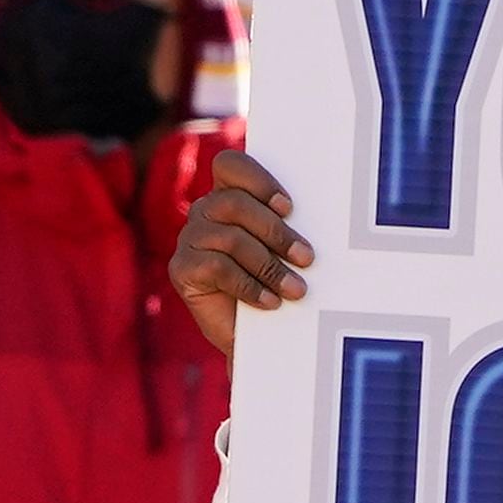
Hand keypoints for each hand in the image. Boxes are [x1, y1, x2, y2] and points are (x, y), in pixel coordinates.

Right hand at [169, 148, 310, 354]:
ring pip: (230, 238)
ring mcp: (189, 239)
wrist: (258, 337)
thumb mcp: (285, 251)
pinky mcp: (182, 269)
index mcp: (228, 195)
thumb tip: (320, 217)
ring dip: (269, 265)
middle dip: (276, 232)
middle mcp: (204, 212)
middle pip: (234, 203)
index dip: (258, 180)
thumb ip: (288, 226)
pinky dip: (249, 286)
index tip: (289, 208)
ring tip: (295, 289)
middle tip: (307, 258)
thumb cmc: (277, 284)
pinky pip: (217, 267)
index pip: (230, 165)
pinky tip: (270, 302)